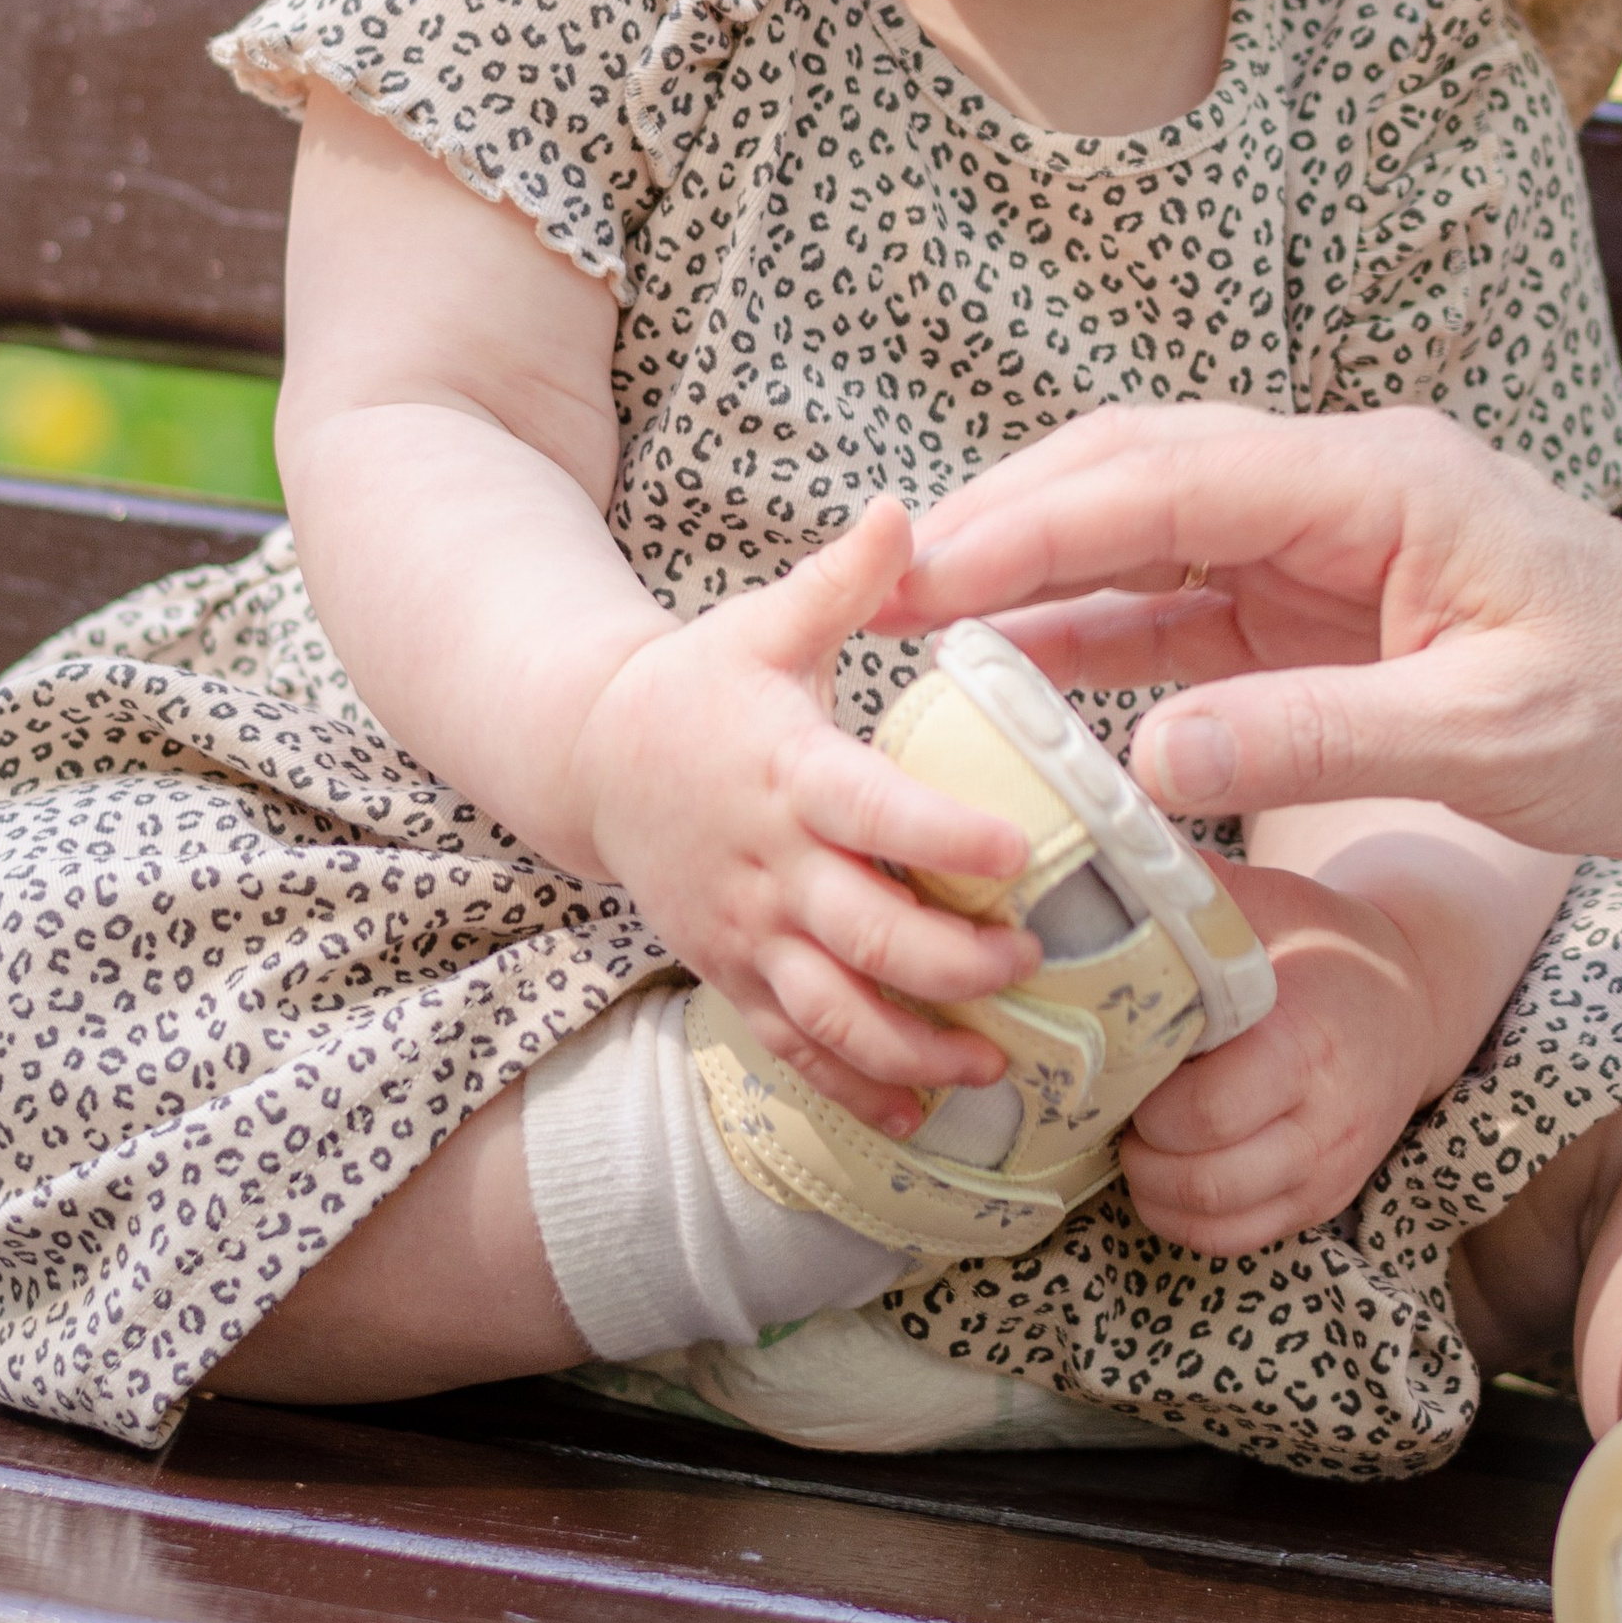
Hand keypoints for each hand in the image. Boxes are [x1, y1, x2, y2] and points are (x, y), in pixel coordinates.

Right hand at [576, 499, 1034, 1135]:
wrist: (593, 760)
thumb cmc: (701, 685)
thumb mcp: (765, 623)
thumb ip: (843, 580)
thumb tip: (903, 507)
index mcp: (790, 774)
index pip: (874, 813)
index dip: (943, 841)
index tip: (1017, 854)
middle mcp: (770, 868)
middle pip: (866, 937)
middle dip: (951, 965)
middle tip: (1028, 962)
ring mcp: (749, 935)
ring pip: (834, 1015)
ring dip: (916, 1048)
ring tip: (995, 1060)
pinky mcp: (736, 977)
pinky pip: (795, 1050)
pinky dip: (857, 1090)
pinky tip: (922, 1115)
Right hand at [888, 403, 1621, 861]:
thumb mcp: (1489, 744)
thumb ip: (1315, 739)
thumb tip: (1148, 757)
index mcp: (1381, 484)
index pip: (1169, 477)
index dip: (1034, 524)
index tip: (923, 571)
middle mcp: (1344, 487)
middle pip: (1137, 472)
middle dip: (1006, 524)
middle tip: (884, 593)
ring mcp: (1333, 539)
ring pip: (1150, 525)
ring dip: (1040, 570)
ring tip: (919, 631)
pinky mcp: (1331, 601)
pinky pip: (1190, 599)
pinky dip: (1101, 631)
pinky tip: (1020, 675)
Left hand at [1120, 862, 1440, 1253]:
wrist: (1410, 1005)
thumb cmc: (1325, 947)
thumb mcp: (1273, 902)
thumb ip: (1198, 892)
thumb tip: (1112, 854)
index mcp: (1306, 1041)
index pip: (1207, 1110)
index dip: (1147, 1099)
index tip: (1124, 1061)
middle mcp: (1323, 1121)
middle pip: (1202, 1177)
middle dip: (1138, 1147)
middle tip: (1118, 1100)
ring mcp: (1325, 1172)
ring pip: (1212, 1220)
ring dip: (1151, 1187)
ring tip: (1136, 1133)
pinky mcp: (1320, 1204)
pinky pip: (1233, 1241)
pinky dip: (1181, 1218)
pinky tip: (1164, 1167)